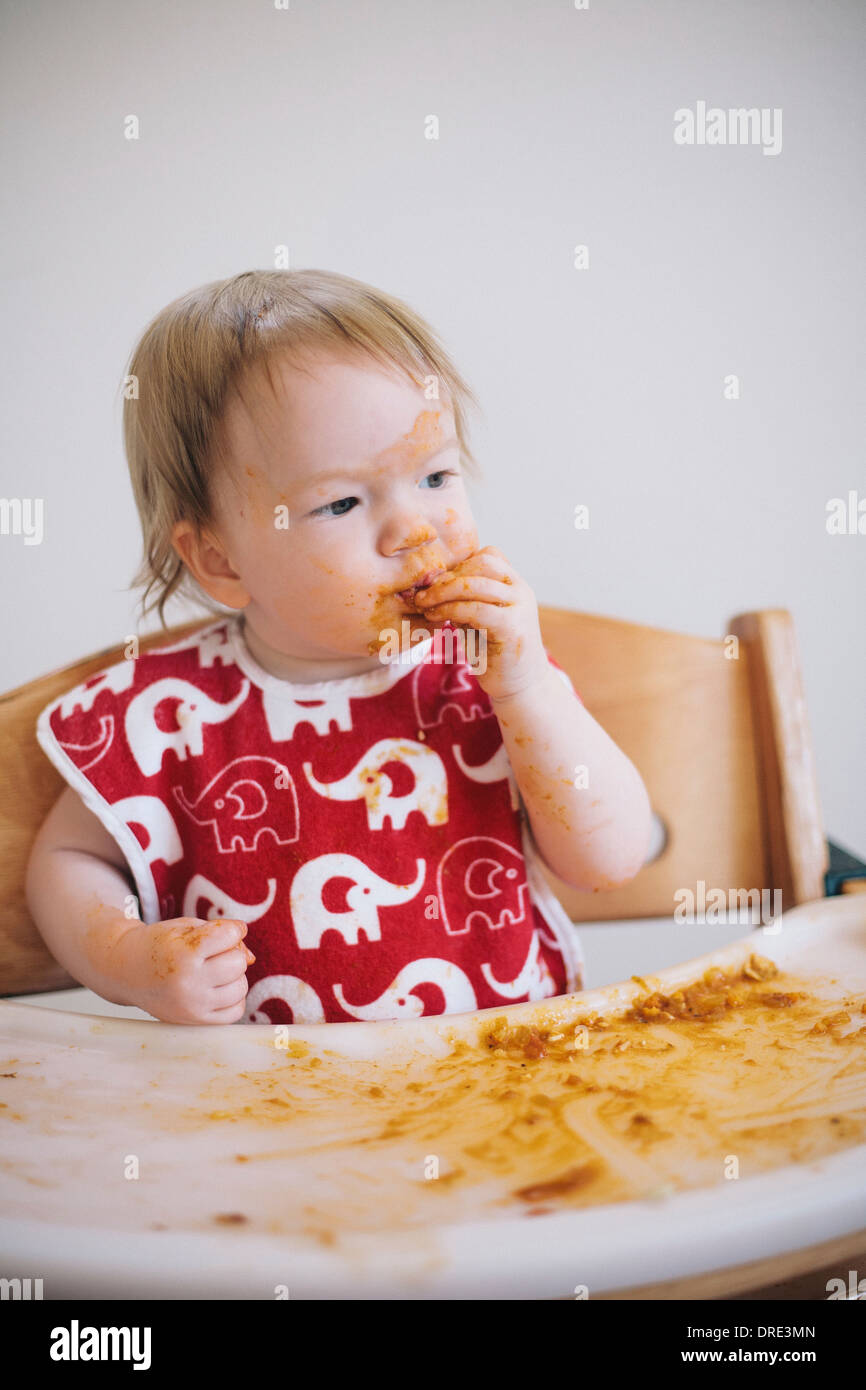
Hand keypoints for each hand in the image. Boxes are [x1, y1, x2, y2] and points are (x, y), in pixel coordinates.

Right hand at [117, 916, 254, 1023]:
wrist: (126, 970)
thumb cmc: (160, 944)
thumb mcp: (188, 927)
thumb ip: (224, 934)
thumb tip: (251, 958)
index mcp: (184, 953)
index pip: (230, 935)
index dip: (231, 930)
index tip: (220, 932)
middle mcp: (189, 982)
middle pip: (238, 962)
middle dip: (231, 953)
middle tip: (213, 953)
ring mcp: (192, 1005)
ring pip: (240, 988)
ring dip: (234, 976)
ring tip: (214, 971)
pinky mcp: (195, 1021)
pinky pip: (234, 1012)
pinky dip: (233, 998)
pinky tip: (218, 989)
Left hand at [413, 545, 549, 701]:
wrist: (521, 687)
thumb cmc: (494, 654)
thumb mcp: (478, 619)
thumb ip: (465, 600)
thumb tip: (430, 585)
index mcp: (515, 585)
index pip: (488, 556)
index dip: (459, 565)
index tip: (436, 583)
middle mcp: (521, 591)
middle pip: (482, 564)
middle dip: (447, 576)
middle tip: (423, 592)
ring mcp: (520, 607)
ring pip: (476, 585)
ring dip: (444, 592)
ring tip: (424, 604)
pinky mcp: (511, 627)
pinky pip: (476, 609)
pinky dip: (451, 610)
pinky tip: (436, 618)